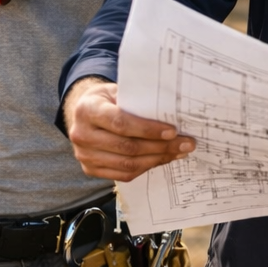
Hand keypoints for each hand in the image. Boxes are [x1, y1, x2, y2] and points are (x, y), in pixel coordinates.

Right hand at [63, 76, 194, 181]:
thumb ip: (138, 102)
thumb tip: (174, 114)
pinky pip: (124, 174)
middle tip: (186, 143)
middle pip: (127, 147)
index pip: (121, 123)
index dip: (148, 129)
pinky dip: (147, 167)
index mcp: (88, 110)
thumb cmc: (107, 100)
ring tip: (179, 152)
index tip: (173, 131)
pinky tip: (162, 159)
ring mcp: (84, 155)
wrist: (83, 113)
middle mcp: (82, 134)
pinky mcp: (90, 169)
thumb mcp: (118, 92)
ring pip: (128, 164)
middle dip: (161, 147)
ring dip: (158, 159)